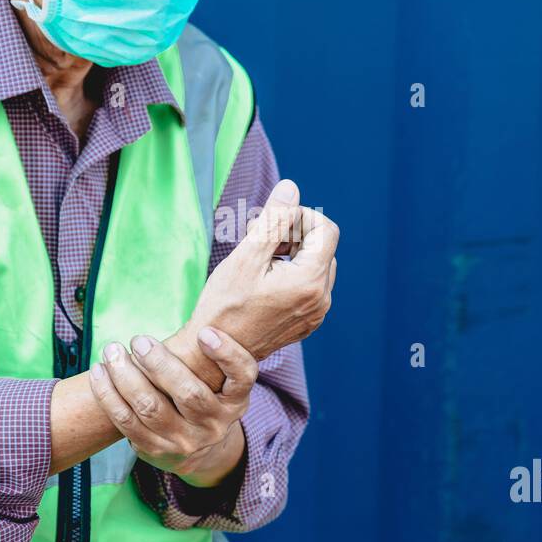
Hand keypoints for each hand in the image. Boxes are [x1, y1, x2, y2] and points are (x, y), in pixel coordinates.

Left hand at [89, 326, 255, 484]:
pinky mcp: (155, 450)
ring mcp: (185, 441)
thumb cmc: (202, 397)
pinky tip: (99, 373)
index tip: (204, 332)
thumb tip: (195, 311)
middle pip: (189, 393)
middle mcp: (215, 424)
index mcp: (235, 401)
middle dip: (159, 363)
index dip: (227, 354)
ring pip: (151, 407)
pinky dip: (108, 395)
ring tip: (112, 351)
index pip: (243, 377)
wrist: (194, 449)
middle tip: (139, 340)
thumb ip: (207, 356)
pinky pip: (126, 422)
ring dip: (126, 375)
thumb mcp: (218, 382)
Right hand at [182, 178, 338, 362]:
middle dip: (294, 234)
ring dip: (292, 253)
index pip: (326, 229)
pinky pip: (310, 286)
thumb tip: (291, 188)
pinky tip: (264, 280)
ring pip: (316, 265)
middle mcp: (321, 300)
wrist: (215, 352)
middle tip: (259, 238)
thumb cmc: (225, 304)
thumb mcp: (247, 255)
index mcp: (310, 282)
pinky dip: (292, 274)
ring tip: (259, 260)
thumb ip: (273, 219)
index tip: (273, 222)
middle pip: (322, 246)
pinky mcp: (308, 322)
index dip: (301, 216)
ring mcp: (316, 314)